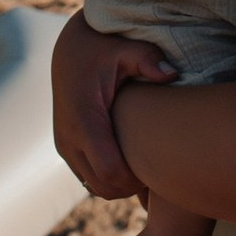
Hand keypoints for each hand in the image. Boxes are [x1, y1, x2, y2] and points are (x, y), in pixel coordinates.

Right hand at [51, 10, 178, 199]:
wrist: (68, 49)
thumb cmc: (101, 48)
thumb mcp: (125, 49)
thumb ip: (148, 59)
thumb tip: (172, 74)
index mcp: (84, 120)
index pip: (111, 172)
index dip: (137, 177)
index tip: (159, 162)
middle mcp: (69, 139)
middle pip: (104, 187)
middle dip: (132, 185)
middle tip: (158, 165)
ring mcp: (64, 146)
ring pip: (94, 187)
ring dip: (119, 183)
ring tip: (145, 161)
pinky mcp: (65, 147)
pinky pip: (87, 177)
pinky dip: (107, 177)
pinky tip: (129, 156)